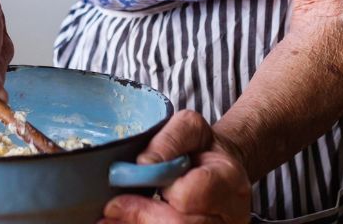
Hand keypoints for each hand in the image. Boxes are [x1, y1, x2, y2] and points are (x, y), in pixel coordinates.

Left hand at [100, 110, 251, 223]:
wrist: (220, 168)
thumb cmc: (203, 147)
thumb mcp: (189, 127)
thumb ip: (169, 139)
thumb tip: (144, 164)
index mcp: (228, 180)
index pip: (187, 195)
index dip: (154, 192)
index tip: (124, 187)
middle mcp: (230, 214)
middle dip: (142, 217)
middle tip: (112, 209)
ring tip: (115, 217)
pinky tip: (130, 220)